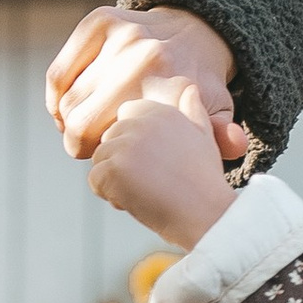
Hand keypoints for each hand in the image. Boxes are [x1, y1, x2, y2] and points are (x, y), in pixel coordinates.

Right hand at [48, 4, 245, 165]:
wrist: (195, 32)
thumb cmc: (197, 86)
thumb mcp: (215, 115)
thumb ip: (222, 138)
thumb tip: (234, 145)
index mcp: (170, 87)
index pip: (112, 141)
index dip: (104, 157)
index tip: (111, 158)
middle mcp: (143, 58)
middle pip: (80, 124)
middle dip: (78, 144)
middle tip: (90, 148)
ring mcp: (119, 36)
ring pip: (67, 100)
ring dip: (67, 121)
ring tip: (84, 128)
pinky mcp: (99, 21)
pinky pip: (59, 73)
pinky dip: (57, 97)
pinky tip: (66, 108)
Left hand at [91, 78, 239, 254]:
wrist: (207, 215)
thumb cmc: (205, 182)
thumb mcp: (204, 136)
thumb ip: (193, 109)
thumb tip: (189, 87)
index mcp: (160, 110)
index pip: (125, 116)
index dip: (134, 142)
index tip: (155, 162)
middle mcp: (140, 122)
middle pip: (109, 139)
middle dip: (122, 162)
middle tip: (153, 181)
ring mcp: (125, 146)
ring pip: (100, 160)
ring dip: (116, 180)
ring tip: (147, 192)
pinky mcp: (113, 170)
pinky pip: (95, 181)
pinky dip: (110, 195)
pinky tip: (138, 201)